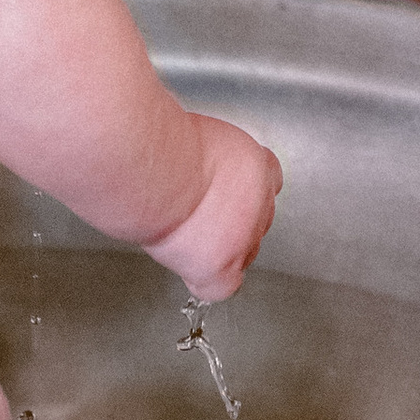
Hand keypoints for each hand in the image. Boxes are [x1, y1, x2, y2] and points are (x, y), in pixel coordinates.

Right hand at [144, 116, 280, 304]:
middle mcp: (260, 202)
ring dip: (218, 248)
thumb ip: (210, 155)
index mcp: (255, 164)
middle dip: (229, 219)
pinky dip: (206, 280)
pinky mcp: (222, 267)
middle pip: (254, 219)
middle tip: (196, 213)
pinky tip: (190, 265)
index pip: (266, 181)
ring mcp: (244, 238)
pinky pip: (223, 286)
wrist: (153, 170)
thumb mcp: (197, 133)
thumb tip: (194, 164)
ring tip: (182, 233)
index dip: (239, 190)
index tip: (219, 189)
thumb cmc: (160, 144)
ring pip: (242, 253)